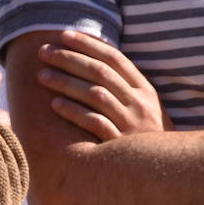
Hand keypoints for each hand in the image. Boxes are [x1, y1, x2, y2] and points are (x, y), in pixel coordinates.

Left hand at [36, 29, 171, 139]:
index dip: (88, 44)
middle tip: (43, 52)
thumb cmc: (141, 134)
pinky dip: (74, 112)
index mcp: (144, 89)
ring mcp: (131, 123)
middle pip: (100, 73)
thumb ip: (120, 86)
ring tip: (42, 75)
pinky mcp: (120, 144)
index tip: (62, 34)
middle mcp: (140, 103)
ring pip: (96, 95)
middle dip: (69, 59)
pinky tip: (54, 104)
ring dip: (66, 82)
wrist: (162, 169)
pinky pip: (94, 123)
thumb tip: (85, 59)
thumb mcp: (141, 106)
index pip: (114, 58)